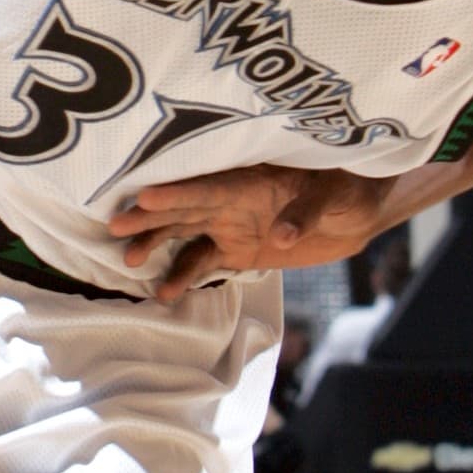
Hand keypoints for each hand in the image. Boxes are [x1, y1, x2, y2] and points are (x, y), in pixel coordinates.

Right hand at [109, 165, 388, 303]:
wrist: (358, 210)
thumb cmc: (349, 188)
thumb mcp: (336, 196)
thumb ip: (307, 213)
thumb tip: (284, 236)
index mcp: (251, 179)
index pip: (208, 184)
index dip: (178, 190)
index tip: (145, 194)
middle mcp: (233, 200)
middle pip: (183, 206)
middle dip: (149, 215)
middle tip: (114, 224)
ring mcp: (231, 224)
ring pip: (183, 232)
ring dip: (156, 244)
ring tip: (128, 261)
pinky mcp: (237, 248)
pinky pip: (201, 261)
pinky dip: (182, 275)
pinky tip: (164, 293)